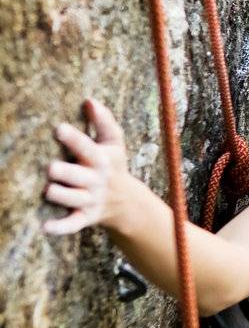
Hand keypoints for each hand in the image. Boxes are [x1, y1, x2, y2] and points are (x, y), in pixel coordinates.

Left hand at [43, 97, 130, 235]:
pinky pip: (72, 224)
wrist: (126, 202)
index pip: (89, 148)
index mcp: (101, 159)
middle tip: (52, 168)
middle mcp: (96, 180)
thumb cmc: (112, 165)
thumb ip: (103, 121)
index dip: (75, 139)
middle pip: (80, 177)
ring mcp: (90, 200)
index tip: (58, 128)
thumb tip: (89, 100)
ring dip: (62, 196)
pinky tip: (44, 227)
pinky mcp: (85, 217)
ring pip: (74, 199)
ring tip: (49, 190)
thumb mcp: (114, 143)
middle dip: (67, 173)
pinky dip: (60, 227)